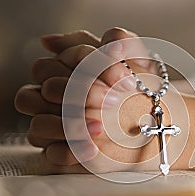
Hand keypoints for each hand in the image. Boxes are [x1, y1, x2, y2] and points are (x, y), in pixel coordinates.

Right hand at [15, 28, 159, 166]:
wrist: (157, 116)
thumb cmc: (139, 82)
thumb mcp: (131, 56)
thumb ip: (107, 40)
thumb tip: (56, 40)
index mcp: (58, 72)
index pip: (45, 67)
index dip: (81, 66)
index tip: (121, 74)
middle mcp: (49, 100)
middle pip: (42, 93)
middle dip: (81, 93)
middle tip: (114, 100)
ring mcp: (52, 128)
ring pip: (37, 126)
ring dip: (69, 125)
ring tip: (101, 128)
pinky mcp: (60, 154)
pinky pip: (52, 156)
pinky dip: (71, 151)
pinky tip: (94, 149)